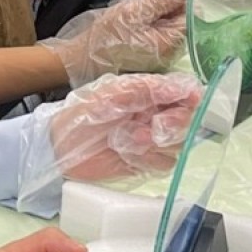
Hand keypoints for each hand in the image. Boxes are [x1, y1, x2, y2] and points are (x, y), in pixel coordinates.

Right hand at [44, 0, 188, 84]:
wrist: (82, 60)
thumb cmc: (107, 37)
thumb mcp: (135, 11)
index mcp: (172, 43)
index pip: (192, 12)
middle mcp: (172, 50)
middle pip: (181, 15)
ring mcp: (162, 52)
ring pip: (168, 18)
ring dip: (156, 2)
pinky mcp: (151, 50)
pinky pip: (158, 26)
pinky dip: (149, 14)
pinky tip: (136, 7)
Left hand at [49, 71, 202, 182]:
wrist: (58, 148)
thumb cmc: (80, 115)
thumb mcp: (110, 94)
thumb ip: (145, 89)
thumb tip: (180, 87)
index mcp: (147, 94)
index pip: (183, 93)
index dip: (191, 98)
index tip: (192, 102)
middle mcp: (153, 115)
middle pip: (187, 120)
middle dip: (174, 123)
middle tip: (154, 125)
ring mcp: (151, 140)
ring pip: (178, 143)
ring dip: (155, 142)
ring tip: (128, 138)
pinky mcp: (145, 162)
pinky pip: (164, 163)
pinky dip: (147, 159)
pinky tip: (126, 153)